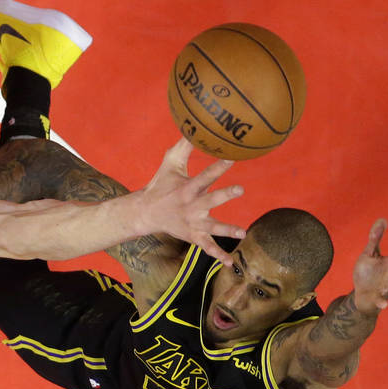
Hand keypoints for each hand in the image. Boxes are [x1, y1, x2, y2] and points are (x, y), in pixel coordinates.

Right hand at [135, 138, 244, 265]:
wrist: (146, 212)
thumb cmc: (160, 185)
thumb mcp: (170, 163)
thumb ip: (184, 146)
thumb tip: (194, 126)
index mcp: (187, 188)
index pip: (205, 175)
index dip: (219, 166)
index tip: (233, 156)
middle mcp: (191, 206)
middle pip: (210, 200)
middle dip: (225, 194)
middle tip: (240, 189)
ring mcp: (193, 223)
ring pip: (212, 227)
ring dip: (227, 230)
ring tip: (242, 232)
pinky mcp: (194, 236)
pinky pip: (207, 247)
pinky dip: (218, 255)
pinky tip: (231, 262)